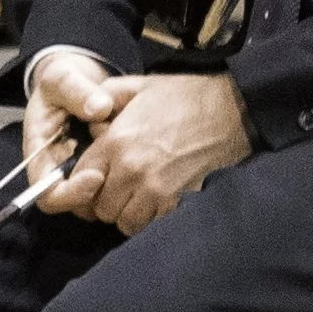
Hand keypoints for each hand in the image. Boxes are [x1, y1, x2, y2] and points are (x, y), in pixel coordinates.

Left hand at [23, 48, 250, 230]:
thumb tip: (87, 118)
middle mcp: (132, 170)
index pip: (80, 180)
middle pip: (101, 208)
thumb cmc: (183, 95)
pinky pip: (155, 225)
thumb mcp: (135, 86)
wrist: (232, 109)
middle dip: (105, 201)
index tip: (95, 178)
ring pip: (126, 222)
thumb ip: (103, 97)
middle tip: (117, 190)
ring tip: (137, 199)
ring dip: (128, 214)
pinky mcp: (182, 201)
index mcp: (115, 142)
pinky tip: (157, 203)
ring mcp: (158, 189)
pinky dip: (152, 219)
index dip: (84, 182)